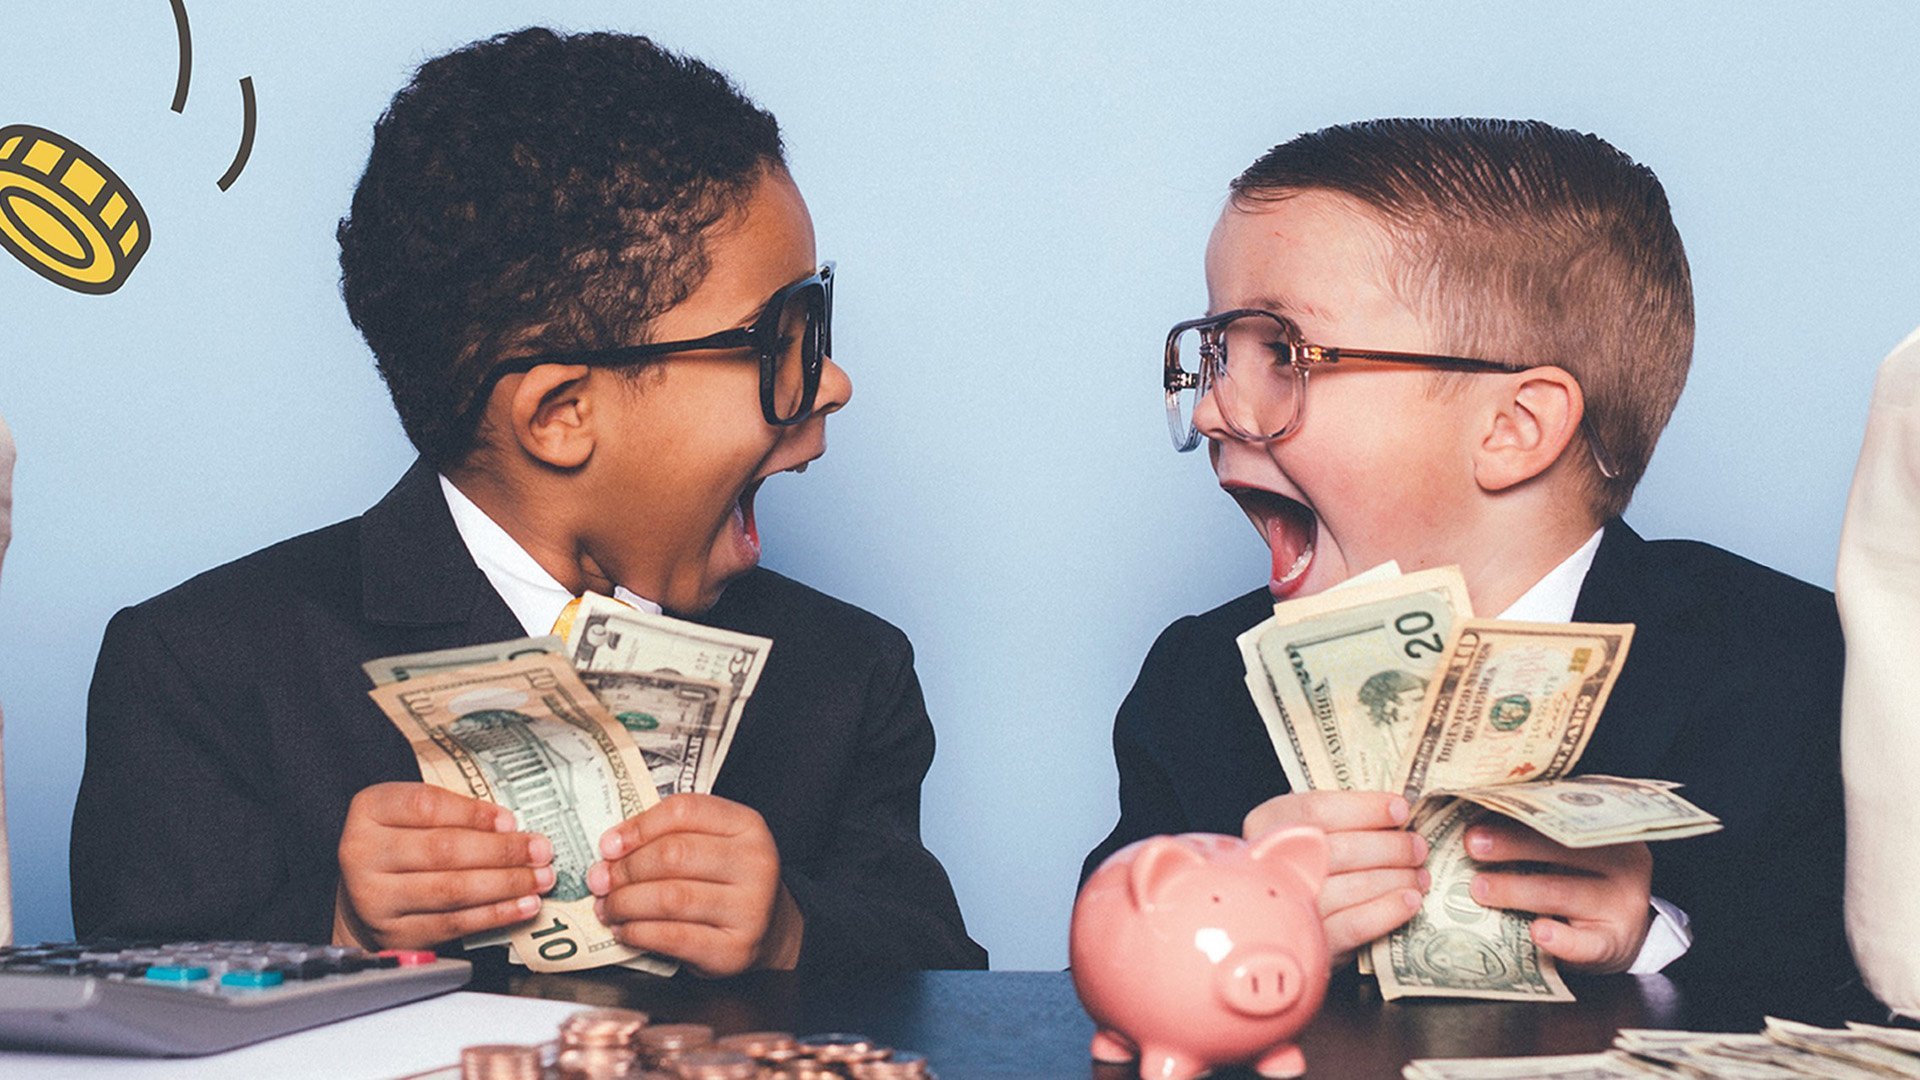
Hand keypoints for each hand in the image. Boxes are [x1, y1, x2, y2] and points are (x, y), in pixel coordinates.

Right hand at [334, 782, 554, 949]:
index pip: (425, 806)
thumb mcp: (412, 813)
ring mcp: (376, 898)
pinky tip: (523, 905)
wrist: (364, 891)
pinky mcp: (396, 933)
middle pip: (442, 850)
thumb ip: (452, 812)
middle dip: (501, 851)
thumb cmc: (401, 841)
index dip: (473, 813)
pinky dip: (496, 915)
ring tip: (541, 878)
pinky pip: (454, 924)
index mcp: (370, 810)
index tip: (511, 820)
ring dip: (506, 884)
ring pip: (451, 890)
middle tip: (541, 850)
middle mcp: (364, 853)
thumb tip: (510, 828)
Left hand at [588, 793, 801, 976]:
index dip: (639, 826)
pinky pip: (673, 937)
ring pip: (669, 898)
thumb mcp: (712, 844)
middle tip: (600, 881)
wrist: (770, 928)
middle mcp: (755, 863)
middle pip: (673, 854)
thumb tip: (611, 849)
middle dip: (625, 869)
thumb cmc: (726, 880)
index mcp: (747, 825)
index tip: (609, 845)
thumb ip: (669, 836)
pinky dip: (638, 933)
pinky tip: (626, 930)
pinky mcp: (734, 949)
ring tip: (608, 907)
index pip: (684, 810)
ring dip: (625, 903)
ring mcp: (750, 908)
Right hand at [1244, 791, 1428, 965]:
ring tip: (1419, 874)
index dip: (1365, 808)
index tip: (1400, 809)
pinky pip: (1356, 925)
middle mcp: (1271, 865)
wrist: (1280, 924)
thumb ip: (1340, 819)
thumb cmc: (1305, 864)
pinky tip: (1410, 900)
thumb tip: (1397, 810)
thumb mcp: (1308, 832)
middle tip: (1417, 846)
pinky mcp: (1312, 943)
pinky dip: (1388, 910)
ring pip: (1352, 887)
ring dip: (1396, 878)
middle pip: (1340, 849)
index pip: (1316, 810)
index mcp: (1268, 824)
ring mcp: (1291, 907)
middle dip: (1389, 846)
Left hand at [1465, 821, 1653, 974]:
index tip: (1483, 810)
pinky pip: (1586, 944)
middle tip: (1473, 844)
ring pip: (1563, 894)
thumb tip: (1476, 821)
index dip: (1523, 812)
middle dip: (1513, 845)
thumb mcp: (1572, 854)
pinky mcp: (1613, 944)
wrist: (1621, 934)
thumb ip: (1536, 835)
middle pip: (1563, 850)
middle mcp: (1621, 865)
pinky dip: (1561, 940)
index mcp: (1607, 833)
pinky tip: (1538, 933)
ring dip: (1517, 890)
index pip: (1566, 816)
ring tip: (1480, 888)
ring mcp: (1620, 906)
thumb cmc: (1583, 882)